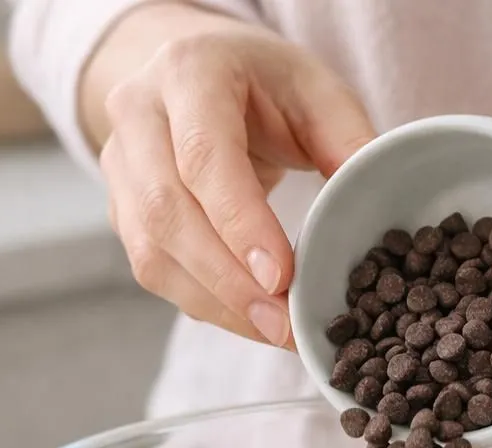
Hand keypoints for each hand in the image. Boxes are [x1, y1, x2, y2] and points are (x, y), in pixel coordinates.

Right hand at [94, 6, 373, 347]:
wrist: (194, 71)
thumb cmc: (263, 82)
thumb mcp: (316, 90)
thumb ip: (348, 142)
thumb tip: (374, 213)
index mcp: (189, 70)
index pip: (204, 156)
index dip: (240, 222)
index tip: (281, 278)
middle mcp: (137, 113)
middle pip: (168, 211)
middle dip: (228, 280)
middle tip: (282, 324)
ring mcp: (118, 163)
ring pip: (152, 250)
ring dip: (215, 302)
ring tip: (274, 332)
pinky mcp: (120, 208)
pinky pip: (153, 268)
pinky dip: (203, 302)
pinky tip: (248, 319)